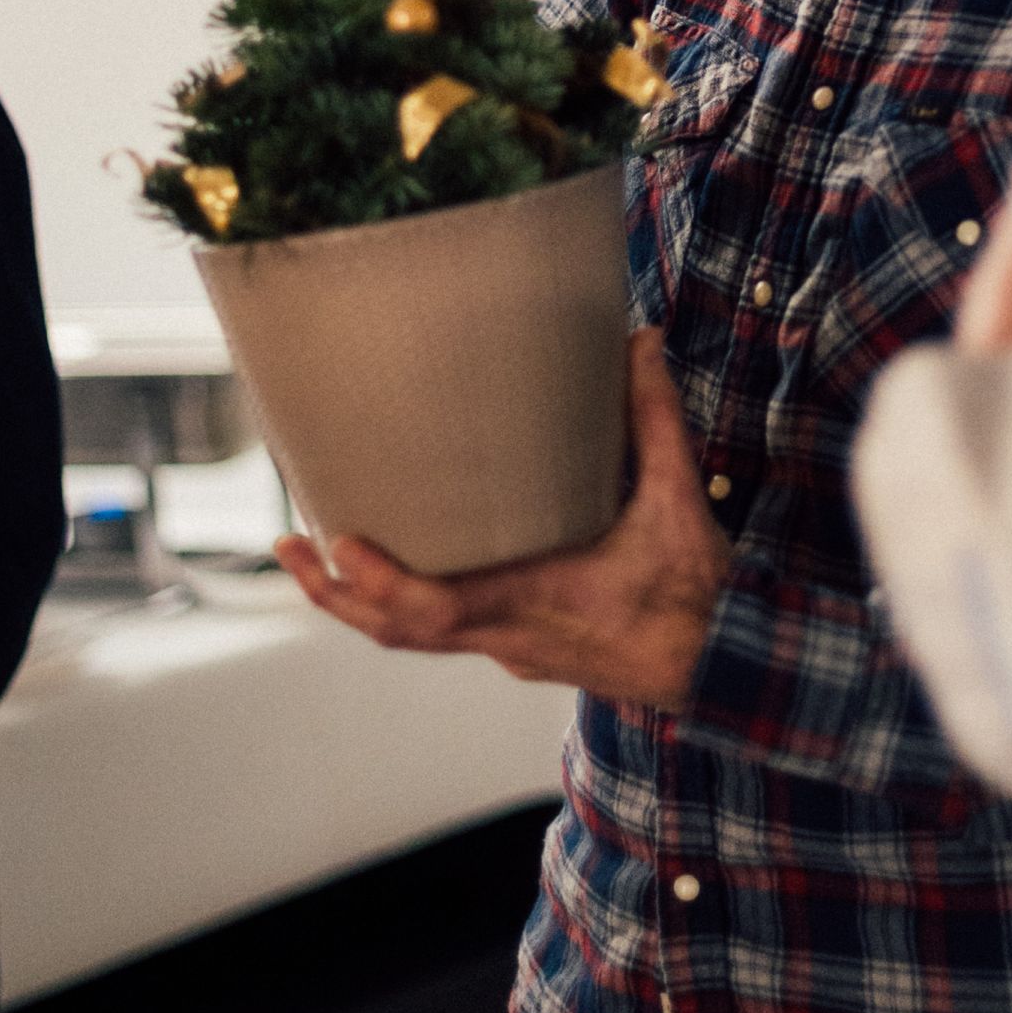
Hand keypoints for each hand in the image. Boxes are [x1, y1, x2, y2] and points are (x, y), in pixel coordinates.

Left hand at [274, 328, 729, 706]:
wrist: (723, 670)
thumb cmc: (699, 595)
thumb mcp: (679, 502)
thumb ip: (657, 419)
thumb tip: (640, 343)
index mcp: (538, 600)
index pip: (438, 608)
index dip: (378, 582)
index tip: (336, 542)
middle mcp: (510, 635)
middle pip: (398, 632)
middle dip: (334, 593)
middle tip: (288, 546)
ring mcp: (511, 649)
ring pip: (413, 637)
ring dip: (360, 601)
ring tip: (320, 551)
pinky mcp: (521, 649)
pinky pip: (443, 633)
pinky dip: (403, 604)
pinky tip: (399, 565)